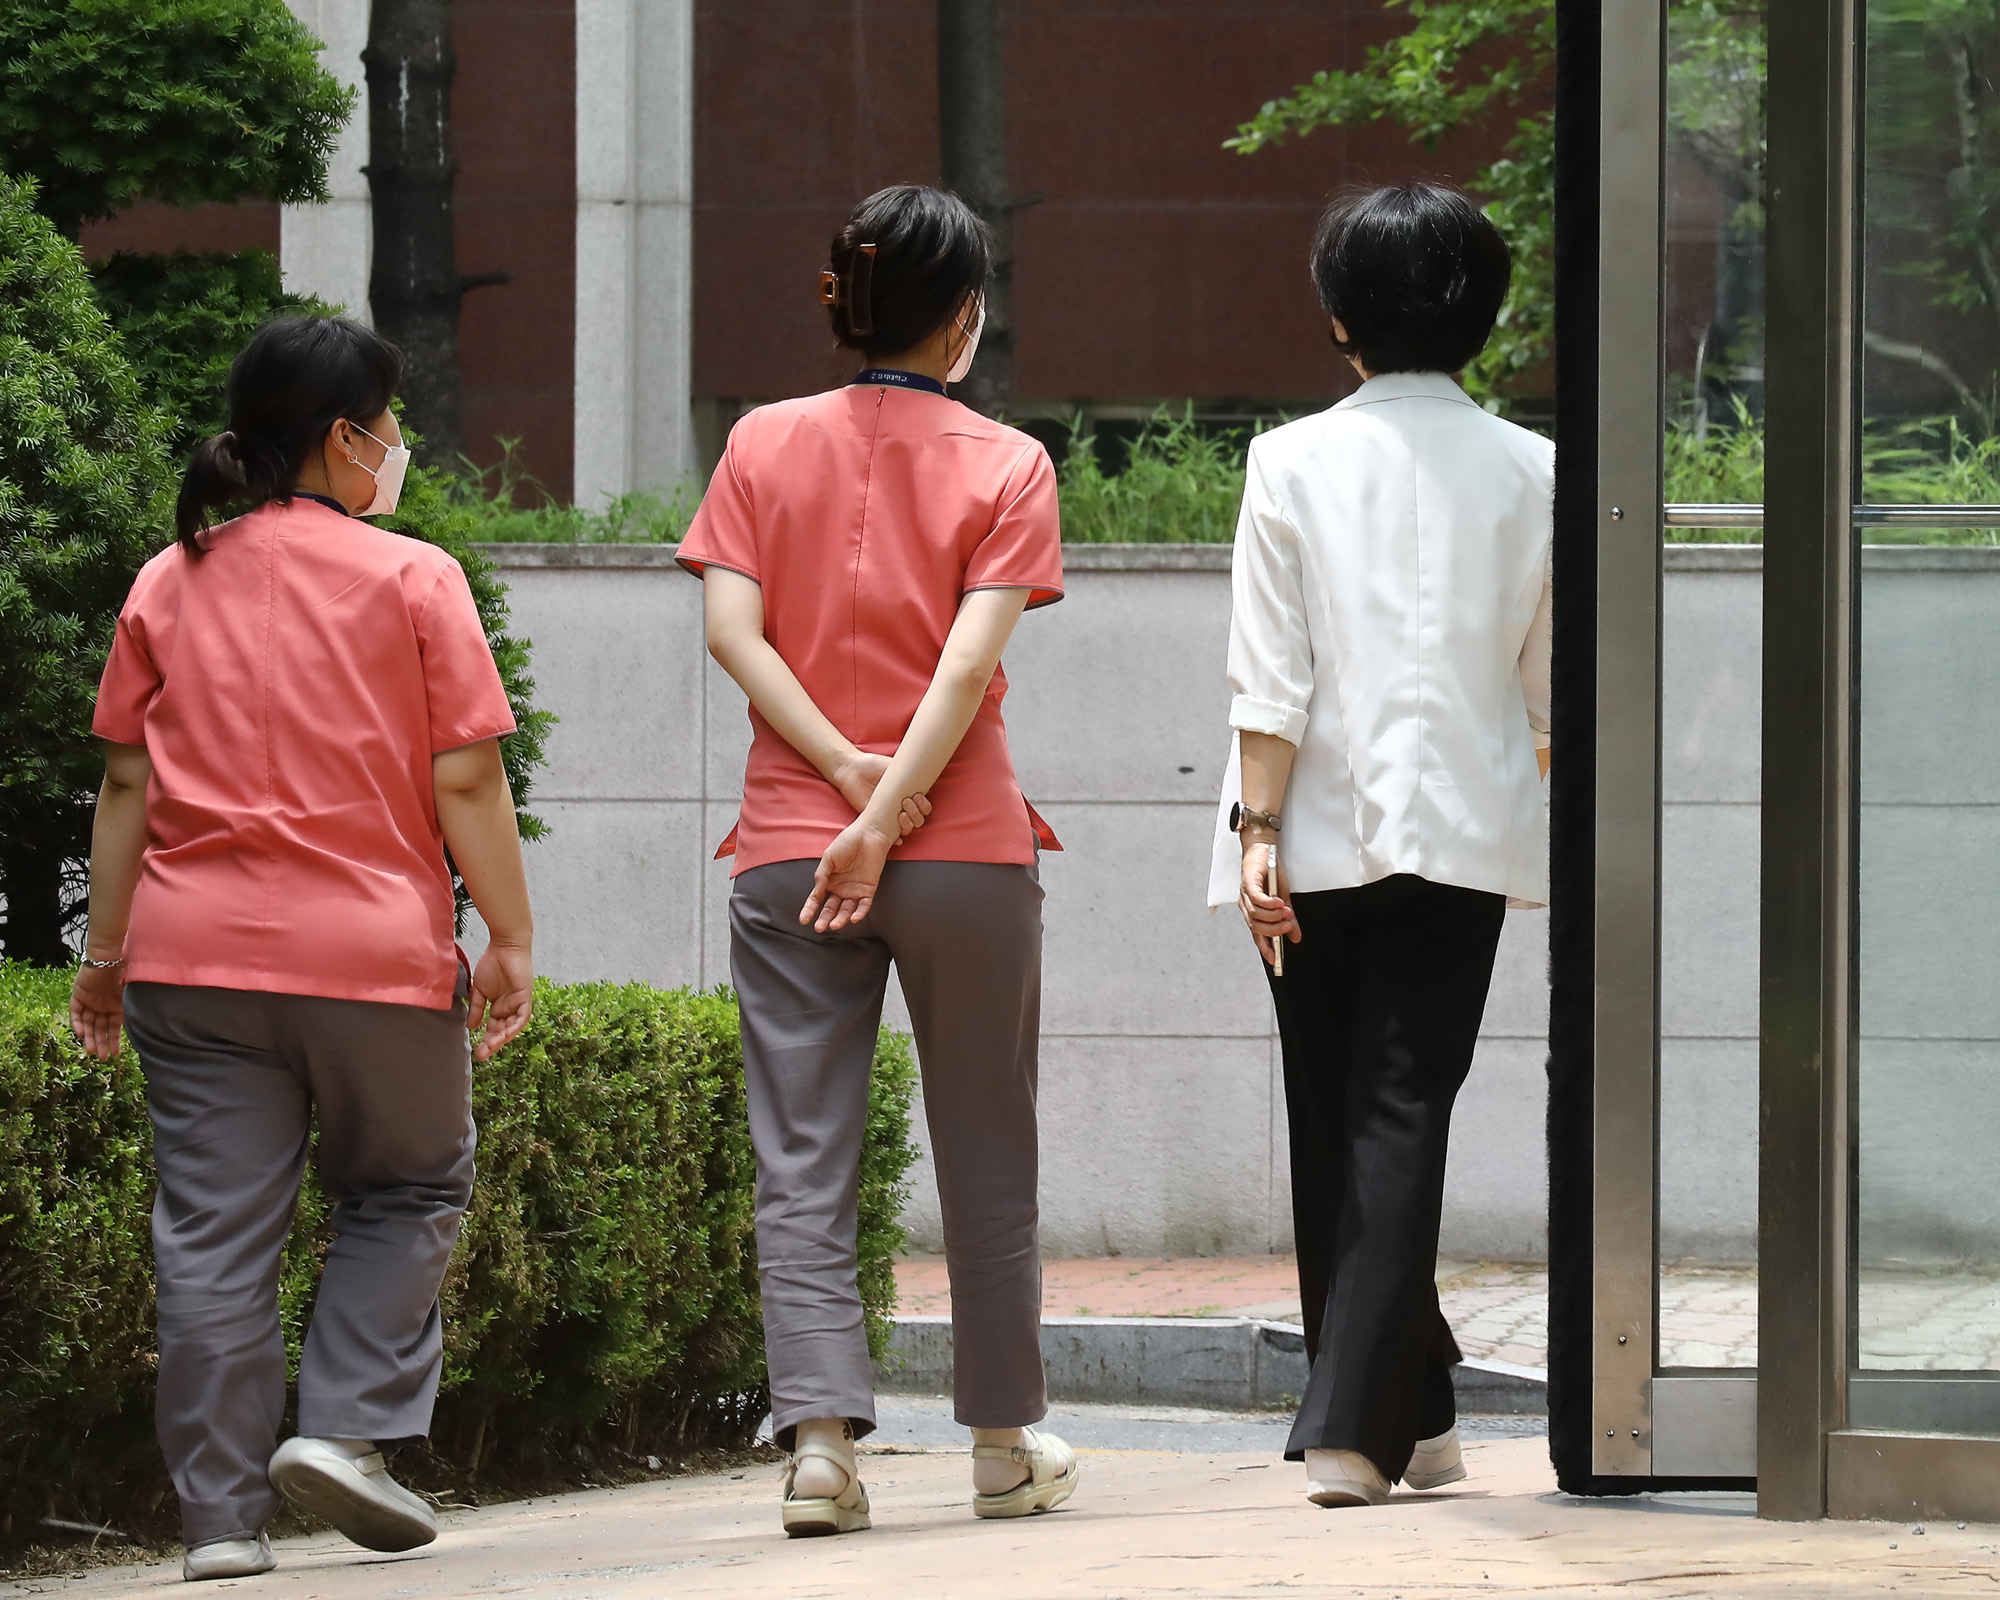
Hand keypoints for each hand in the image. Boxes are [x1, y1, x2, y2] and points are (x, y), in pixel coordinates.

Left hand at [70, 963, 126, 1061]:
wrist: (110, 958)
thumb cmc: (125, 975)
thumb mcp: (133, 996)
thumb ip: (135, 1010)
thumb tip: (151, 1026)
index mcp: (117, 1007)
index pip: (114, 1028)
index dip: (114, 1041)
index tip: (114, 1055)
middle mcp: (103, 1006)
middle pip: (100, 1029)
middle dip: (101, 1043)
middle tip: (101, 1058)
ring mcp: (90, 1002)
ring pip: (87, 1024)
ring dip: (89, 1037)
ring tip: (90, 1050)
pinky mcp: (78, 996)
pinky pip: (76, 1013)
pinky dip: (77, 1023)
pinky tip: (81, 1034)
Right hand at [468, 941, 533, 1060]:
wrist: (504, 945)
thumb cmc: (492, 963)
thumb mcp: (479, 990)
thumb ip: (476, 1008)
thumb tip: (471, 1028)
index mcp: (499, 1006)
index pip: (493, 1027)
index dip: (486, 1039)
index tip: (477, 1052)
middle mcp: (510, 1007)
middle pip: (503, 1030)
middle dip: (493, 1043)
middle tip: (481, 1055)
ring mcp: (519, 1002)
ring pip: (513, 1026)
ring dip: (503, 1038)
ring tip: (491, 1047)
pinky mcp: (526, 996)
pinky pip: (523, 1015)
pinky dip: (515, 1025)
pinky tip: (506, 1035)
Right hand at [801, 816, 897, 931]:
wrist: (868, 834)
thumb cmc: (847, 843)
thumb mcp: (828, 858)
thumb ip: (822, 875)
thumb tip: (816, 893)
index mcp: (828, 881)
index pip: (817, 900)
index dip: (810, 910)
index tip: (803, 920)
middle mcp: (840, 889)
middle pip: (831, 909)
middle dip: (824, 919)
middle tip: (819, 928)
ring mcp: (854, 891)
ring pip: (846, 910)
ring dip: (841, 919)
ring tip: (834, 926)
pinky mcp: (868, 890)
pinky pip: (864, 905)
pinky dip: (859, 913)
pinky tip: (853, 918)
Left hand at [831, 750, 931, 837]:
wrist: (853, 769)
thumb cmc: (873, 765)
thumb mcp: (894, 767)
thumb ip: (909, 775)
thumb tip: (925, 784)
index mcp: (907, 794)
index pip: (923, 806)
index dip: (924, 805)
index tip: (918, 795)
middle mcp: (900, 806)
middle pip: (918, 819)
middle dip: (917, 813)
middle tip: (907, 802)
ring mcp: (889, 815)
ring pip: (908, 828)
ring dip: (909, 824)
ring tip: (901, 813)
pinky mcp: (875, 820)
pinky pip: (890, 835)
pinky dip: (897, 839)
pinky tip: (897, 836)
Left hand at [1237, 839, 1300, 967]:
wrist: (1264, 851)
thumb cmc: (1271, 876)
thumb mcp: (1283, 900)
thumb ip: (1288, 919)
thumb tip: (1296, 937)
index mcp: (1253, 912)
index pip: (1257, 935)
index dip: (1265, 948)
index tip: (1275, 960)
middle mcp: (1246, 906)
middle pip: (1256, 927)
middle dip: (1273, 930)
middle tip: (1288, 926)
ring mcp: (1245, 895)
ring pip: (1256, 915)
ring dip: (1273, 916)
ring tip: (1287, 913)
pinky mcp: (1248, 883)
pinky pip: (1257, 899)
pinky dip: (1269, 904)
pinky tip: (1279, 903)